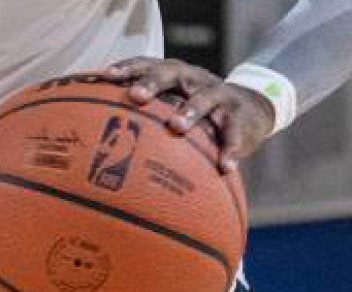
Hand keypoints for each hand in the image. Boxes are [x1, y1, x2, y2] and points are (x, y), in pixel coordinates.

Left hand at [90, 57, 279, 171]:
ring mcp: (219, 96)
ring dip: (190, 111)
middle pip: (172, 74)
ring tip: (177, 126)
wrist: (251, 110)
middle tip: (136, 96)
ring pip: (205, 99)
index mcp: (175, 75)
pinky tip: (224, 166)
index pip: (148, 64)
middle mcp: (195, 80)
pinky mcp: (239, 117)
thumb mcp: (175, 106)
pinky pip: (233, 133)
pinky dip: (229, 149)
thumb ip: (147, 116)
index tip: (106, 75)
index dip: (128, 67)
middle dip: (153, 83)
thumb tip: (101, 137)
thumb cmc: (197, 112)